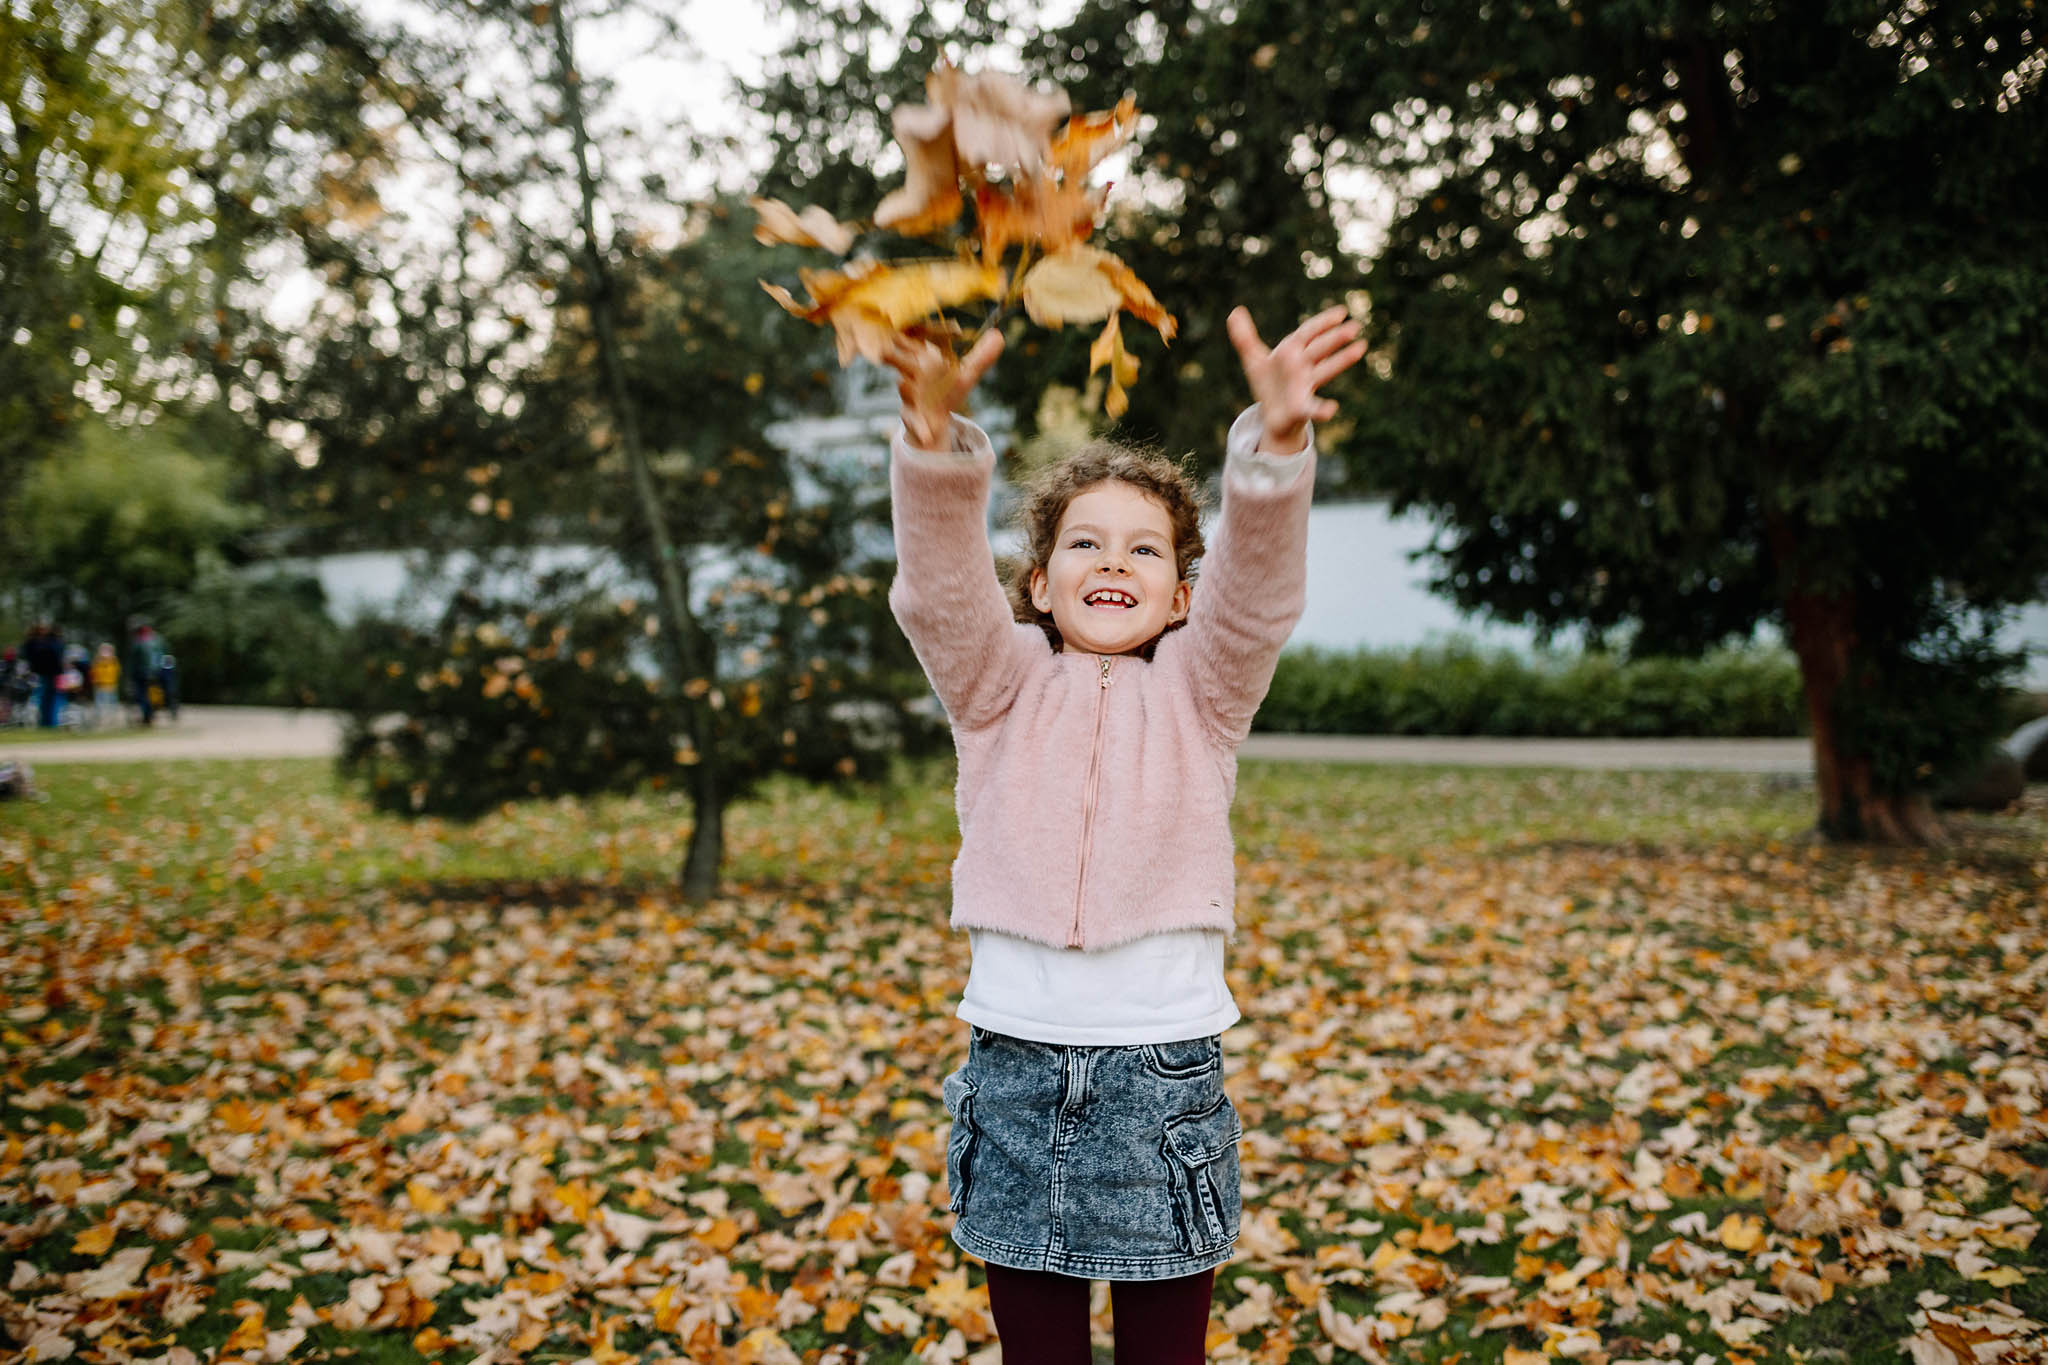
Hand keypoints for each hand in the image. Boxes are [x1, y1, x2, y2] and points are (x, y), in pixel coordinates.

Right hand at [883, 330, 1004, 450]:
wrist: (934, 420)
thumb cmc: (945, 390)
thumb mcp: (965, 375)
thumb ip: (981, 357)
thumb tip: (999, 335)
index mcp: (925, 360)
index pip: (917, 340)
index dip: (919, 332)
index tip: (925, 329)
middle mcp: (913, 374)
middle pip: (900, 360)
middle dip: (901, 356)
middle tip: (906, 352)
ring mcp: (909, 395)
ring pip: (904, 388)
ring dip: (908, 388)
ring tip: (909, 387)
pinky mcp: (910, 417)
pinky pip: (912, 422)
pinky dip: (921, 429)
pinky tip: (929, 437)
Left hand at [1226, 304, 1365, 453]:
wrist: (1272, 415)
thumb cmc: (1268, 384)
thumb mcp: (1253, 360)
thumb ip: (1244, 338)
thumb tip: (1234, 312)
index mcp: (1291, 352)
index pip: (1308, 332)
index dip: (1323, 322)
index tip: (1341, 312)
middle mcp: (1302, 366)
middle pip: (1320, 348)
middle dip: (1336, 338)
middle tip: (1355, 326)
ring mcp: (1305, 386)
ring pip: (1325, 370)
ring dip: (1342, 360)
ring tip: (1360, 349)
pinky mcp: (1301, 408)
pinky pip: (1313, 408)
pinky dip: (1322, 409)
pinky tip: (1331, 409)